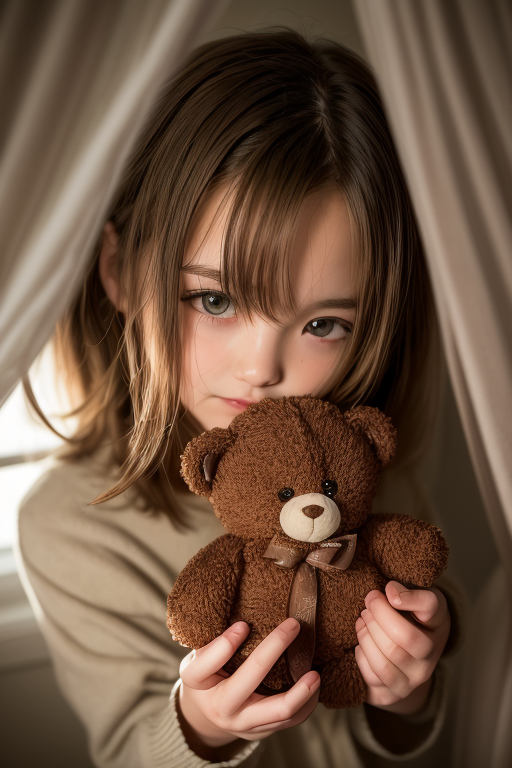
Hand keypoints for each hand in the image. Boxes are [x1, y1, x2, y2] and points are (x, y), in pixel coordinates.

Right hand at [178, 618, 319, 758]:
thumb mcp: (199, 655)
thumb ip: (214, 639)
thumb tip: (245, 612)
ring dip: (301, 690)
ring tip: (315, 672)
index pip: (207, 664)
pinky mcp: (261, 731)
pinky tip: (314, 685)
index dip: (225, 644)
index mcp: (197, 683)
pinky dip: (306, 703)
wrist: (207, 714)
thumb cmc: (208, 673)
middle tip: (293, 625)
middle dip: (274, 648)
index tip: (244, 624)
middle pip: (250, 680)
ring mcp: (242, 723)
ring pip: (278, 711)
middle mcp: (220, 707)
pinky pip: (290, 720)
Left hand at [355, 581, 449, 712]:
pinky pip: (372, 680)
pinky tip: (362, 645)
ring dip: (366, 638)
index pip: (428, 610)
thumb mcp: (420, 601)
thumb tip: (390, 591)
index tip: (387, 588)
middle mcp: (428, 662)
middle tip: (368, 602)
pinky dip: (361, 659)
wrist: (413, 654)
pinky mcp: (390, 695)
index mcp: (436, 629)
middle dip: (376, 617)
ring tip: (361, 621)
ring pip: (384, 666)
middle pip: (401, 641)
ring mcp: (410, 683)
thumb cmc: (415, 620)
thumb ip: (410, 593)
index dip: (406, 598)